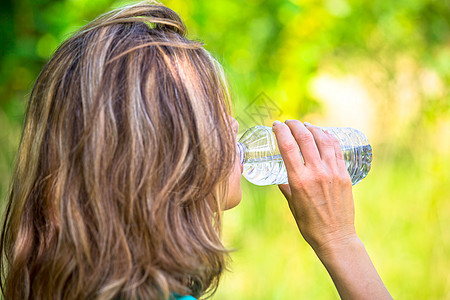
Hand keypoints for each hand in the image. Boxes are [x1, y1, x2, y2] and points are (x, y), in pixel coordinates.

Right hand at [272, 120, 356, 253]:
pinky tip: (323, 134)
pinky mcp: (344, 175)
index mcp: (299, 180)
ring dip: (312, 128)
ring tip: (306, 125)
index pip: (288, 146)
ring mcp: (333, 172)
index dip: (281, 131)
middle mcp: (316, 172)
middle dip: (295, 125)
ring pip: (323, 139)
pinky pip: (336, 150)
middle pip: (305, 138)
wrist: (335, 237)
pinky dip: (329, 138)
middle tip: (289, 122)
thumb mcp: (292, 204)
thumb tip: (280, 177)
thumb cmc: (310, 225)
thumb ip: (286, 187)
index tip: (276, 125)